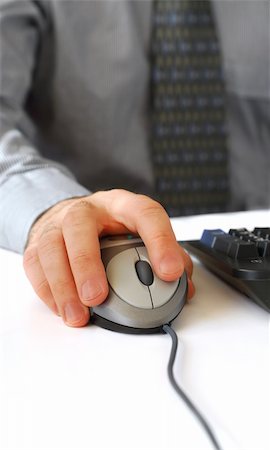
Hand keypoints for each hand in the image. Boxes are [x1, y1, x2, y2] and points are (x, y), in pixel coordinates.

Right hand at [23, 189, 194, 326]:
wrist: (71, 217)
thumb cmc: (110, 228)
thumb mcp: (139, 232)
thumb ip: (165, 255)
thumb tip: (183, 283)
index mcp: (121, 205)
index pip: (144, 213)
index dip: (160, 241)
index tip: (170, 272)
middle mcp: (87, 210)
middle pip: (79, 225)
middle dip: (87, 263)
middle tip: (98, 297)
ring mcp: (57, 224)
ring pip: (51, 248)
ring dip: (63, 285)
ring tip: (78, 315)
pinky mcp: (38, 243)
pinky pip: (35, 265)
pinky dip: (47, 291)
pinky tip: (62, 308)